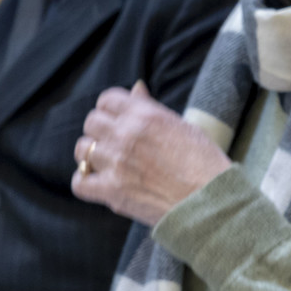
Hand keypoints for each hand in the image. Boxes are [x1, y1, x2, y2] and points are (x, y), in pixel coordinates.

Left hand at [71, 81, 232, 225]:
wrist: (211, 201)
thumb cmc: (204, 163)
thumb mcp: (183, 125)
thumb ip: (152, 108)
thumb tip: (136, 89)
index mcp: (145, 114)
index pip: (107, 100)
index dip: (111, 109)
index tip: (117, 119)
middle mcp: (126, 134)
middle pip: (92, 122)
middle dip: (101, 130)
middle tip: (115, 143)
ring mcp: (116, 163)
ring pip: (83, 149)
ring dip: (93, 154)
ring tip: (108, 162)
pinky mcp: (112, 191)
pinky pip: (79, 182)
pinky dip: (85, 181)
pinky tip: (98, 182)